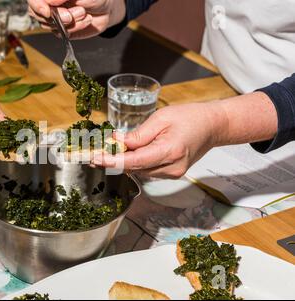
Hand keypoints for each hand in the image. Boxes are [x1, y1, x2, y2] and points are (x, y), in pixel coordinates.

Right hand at [28, 0, 125, 38]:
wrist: (108, 8)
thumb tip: (51, 0)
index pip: (33, 0)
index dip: (38, 5)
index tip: (47, 10)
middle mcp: (49, 4)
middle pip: (37, 13)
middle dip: (57, 16)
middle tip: (74, 13)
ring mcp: (54, 17)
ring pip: (49, 25)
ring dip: (69, 22)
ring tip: (84, 13)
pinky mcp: (62, 29)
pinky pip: (61, 33)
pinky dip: (75, 28)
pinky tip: (86, 20)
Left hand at [92, 93, 277, 177]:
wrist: (213, 126)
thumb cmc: (190, 117)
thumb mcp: (161, 118)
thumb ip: (138, 134)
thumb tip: (118, 143)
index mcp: (169, 152)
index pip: (134, 162)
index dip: (112, 161)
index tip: (95, 158)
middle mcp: (171, 168)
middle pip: (134, 168)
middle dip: (114, 161)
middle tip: (96, 153)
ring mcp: (172, 173)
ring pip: (139, 171)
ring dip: (124, 162)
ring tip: (111, 151)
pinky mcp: (171, 174)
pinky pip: (147, 170)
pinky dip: (135, 163)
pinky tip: (128, 153)